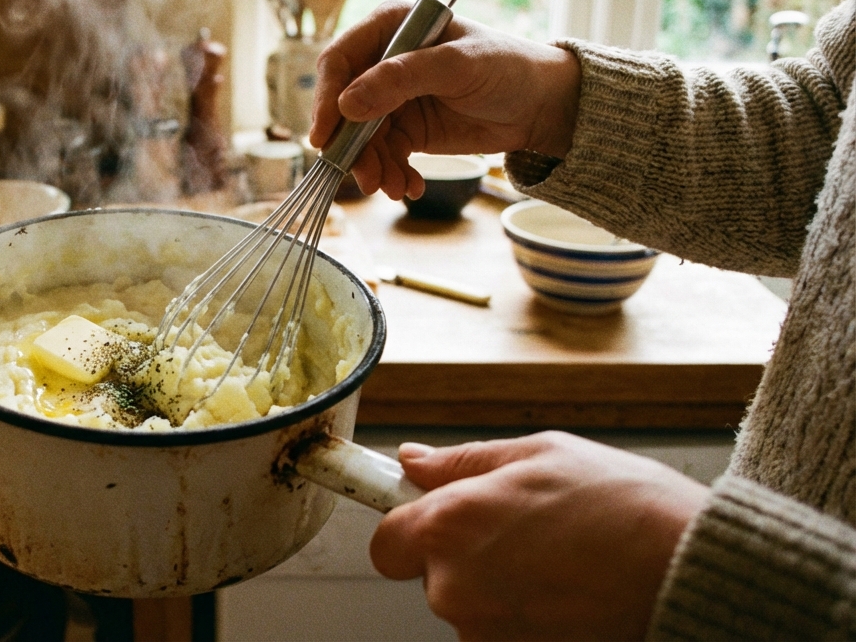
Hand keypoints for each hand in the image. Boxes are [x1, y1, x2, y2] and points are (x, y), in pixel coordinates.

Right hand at [309, 0, 581, 198]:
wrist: (541, 104)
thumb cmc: (507, 67)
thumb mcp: (457, 66)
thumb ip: (401, 79)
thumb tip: (347, 105)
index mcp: (391, 27)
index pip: (340, 60)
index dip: (326, 98)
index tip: (325, 137)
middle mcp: (382, 61)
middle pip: (343, 106)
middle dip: (352, 146)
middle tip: (366, 177)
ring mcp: (391, 97)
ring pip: (360, 138)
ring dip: (373, 167)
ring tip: (395, 187)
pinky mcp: (404, 128)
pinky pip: (383, 155)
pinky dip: (392, 174)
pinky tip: (410, 187)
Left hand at [371, 431, 708, 640]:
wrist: (691, 573)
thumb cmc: (627, 508)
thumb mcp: (540, 455)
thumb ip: (463, 463)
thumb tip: (412, 461)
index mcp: (449, 526)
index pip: (387, 544)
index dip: (410, 532)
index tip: (432, 521)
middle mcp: (455, 587)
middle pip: (434, 577)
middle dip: (470, 558)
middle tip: (530, 534)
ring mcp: (486, 633)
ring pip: (474, 609)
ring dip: (504, 590)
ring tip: (563, 563)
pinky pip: (506, 634)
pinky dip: (532, 619)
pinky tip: (572, 594)